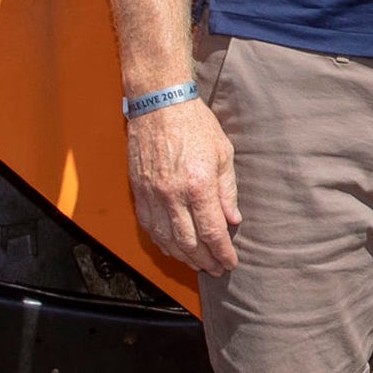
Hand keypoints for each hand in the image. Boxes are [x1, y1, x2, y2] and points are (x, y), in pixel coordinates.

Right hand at [129, 99, 239, 274]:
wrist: (159, 103)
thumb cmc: (194, 123)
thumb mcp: (223, 154)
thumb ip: (227, 191)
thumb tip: (232, 220)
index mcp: (198, 185)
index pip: (213, 232)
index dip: (223, 252)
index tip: (230, 262)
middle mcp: (172, 195)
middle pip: (189, 243)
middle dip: (204, 261)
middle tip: (215, 269)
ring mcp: (152, 195)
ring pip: (166, 240)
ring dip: (183, 257)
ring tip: (197, 263)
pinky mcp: (139, 191)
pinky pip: (149, 227)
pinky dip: (162, 242)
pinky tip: (173, 247)